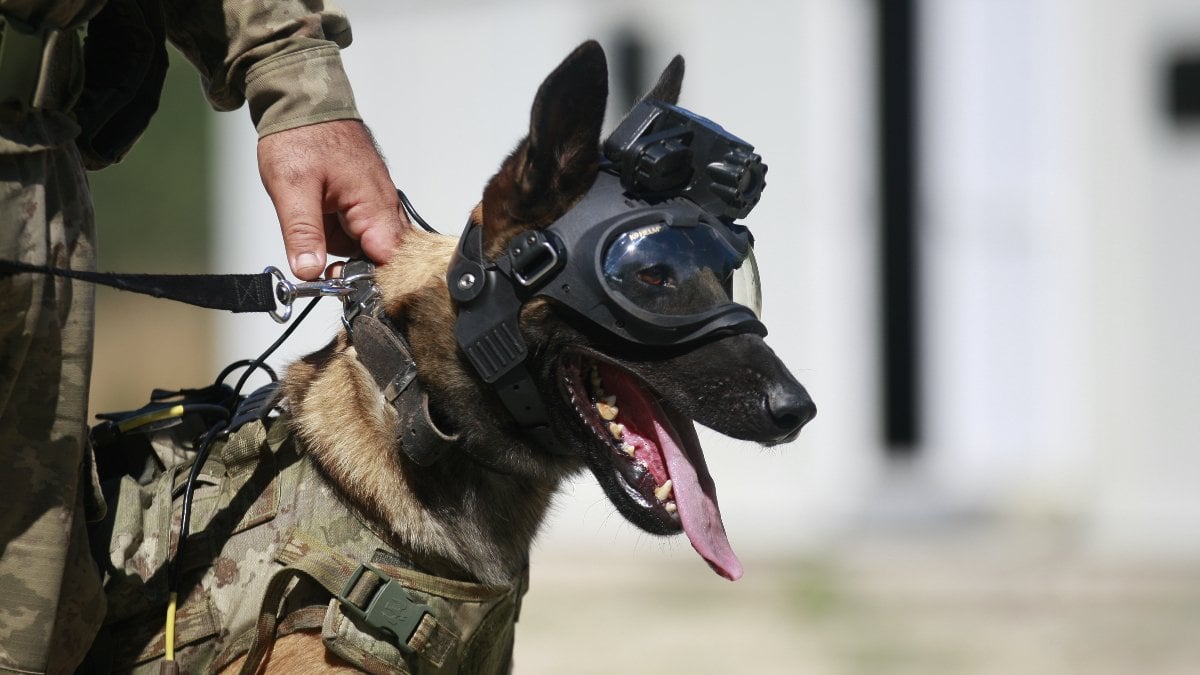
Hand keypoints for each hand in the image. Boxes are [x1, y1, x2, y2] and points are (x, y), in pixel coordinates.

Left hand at [257, 119, 407, 279]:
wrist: (301, 100)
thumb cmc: (301, 135)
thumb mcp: (291, 188)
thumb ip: (303, 233)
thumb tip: (309, 271)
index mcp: (375, 204)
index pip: (390, 261)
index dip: (369, 280)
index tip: (339, 285)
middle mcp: (384, 205)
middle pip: (382, 257)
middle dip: (353, 268)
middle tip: (317, 261)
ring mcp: (376, 201)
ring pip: (367, 245)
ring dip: (341, 248)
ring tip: (314, 225)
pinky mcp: (365, 198)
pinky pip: (358, 229)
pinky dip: (338, 231)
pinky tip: (320, 217)